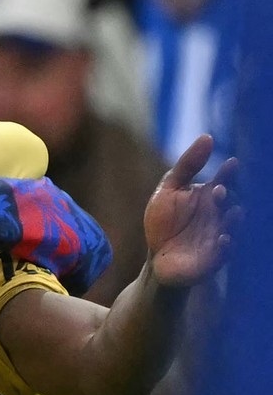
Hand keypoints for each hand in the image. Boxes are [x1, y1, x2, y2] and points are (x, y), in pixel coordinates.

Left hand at [145, 134, 238, 286]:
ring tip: (230, 213)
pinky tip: (222, 239)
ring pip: (237, 225)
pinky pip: (229, 250)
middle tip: (218, 191)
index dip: (230, 173)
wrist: (157, 257)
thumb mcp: (169, 190)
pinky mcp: (217, 256)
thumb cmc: (164, 223)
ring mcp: (222, 233)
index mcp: (212, 194)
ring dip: (235, 219)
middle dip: (230, 196)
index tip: (230, 164)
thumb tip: (207, 137)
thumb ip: (187, 165)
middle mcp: (222, 212)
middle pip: (235, 200)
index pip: (228, 179)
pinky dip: (228, 244)